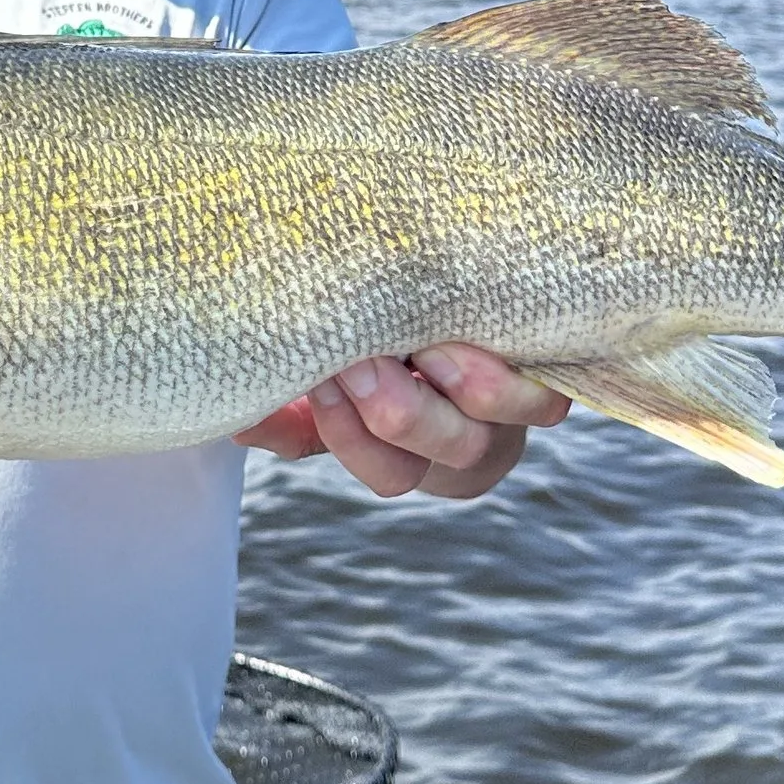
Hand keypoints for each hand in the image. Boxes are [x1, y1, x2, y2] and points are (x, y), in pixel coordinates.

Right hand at [236, 343, 568, 499]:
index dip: (350, 435)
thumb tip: (236, 412)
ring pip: (498, 416)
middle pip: (443, 451)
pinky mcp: (546, 370)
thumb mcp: (329, 392)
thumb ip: (286, 407)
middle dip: (394, 408)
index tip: (318, 380)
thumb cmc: (377, 360)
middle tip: (358, 359)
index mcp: (411, 456)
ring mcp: (515, 409)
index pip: (386, 471)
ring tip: (429, 343)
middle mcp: (468, 442)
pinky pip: (546, 386)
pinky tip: (480, 311)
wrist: (454, 312)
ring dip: (464, 383)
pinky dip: (519, 364)